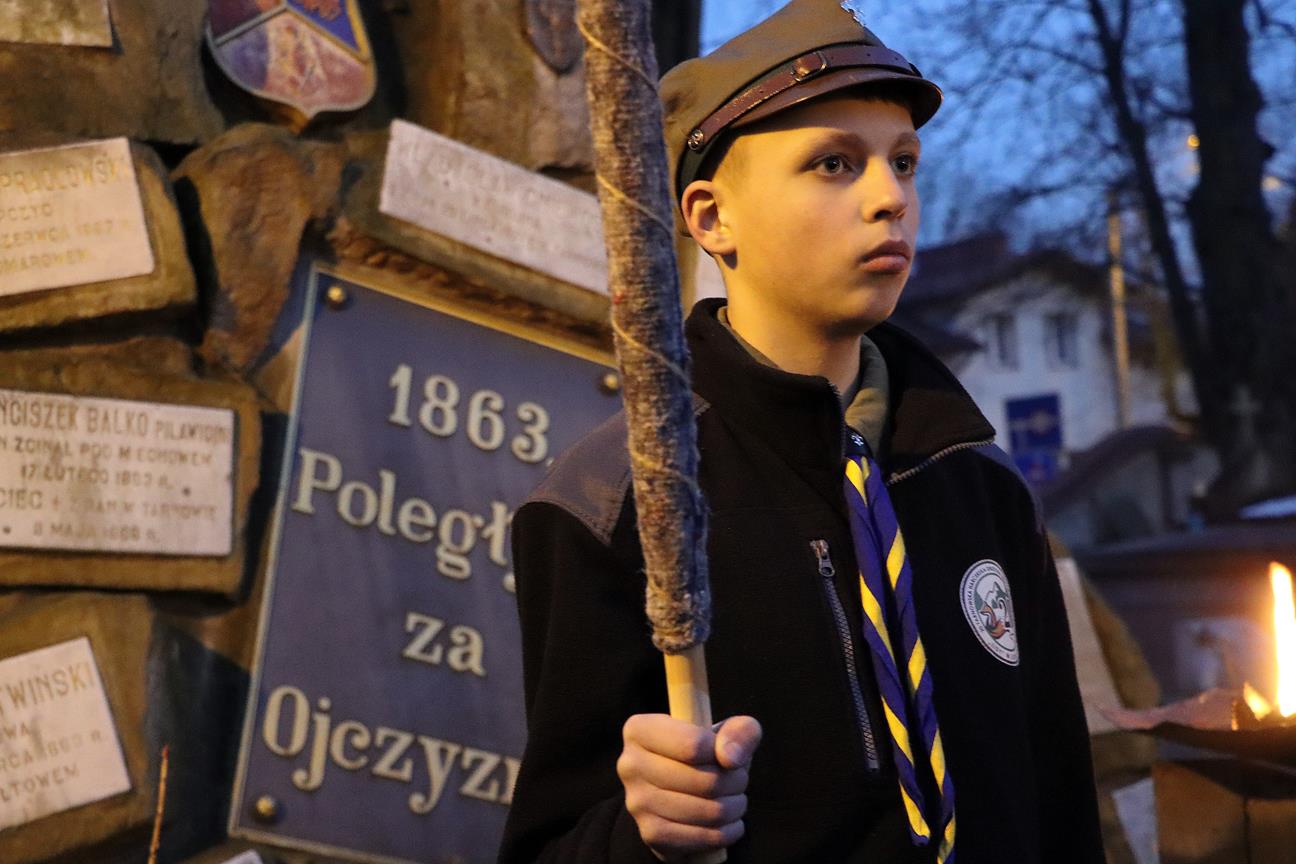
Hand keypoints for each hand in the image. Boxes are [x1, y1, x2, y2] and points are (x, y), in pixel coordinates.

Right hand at [617, 713, 761, 860]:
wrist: (685, 794)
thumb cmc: (707, 755)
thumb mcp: (728, 732)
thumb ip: (739, 731)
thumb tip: (730, 758)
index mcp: (639, 729)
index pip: (693, 745)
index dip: (722, 753)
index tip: (725, 756)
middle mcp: (630, 764)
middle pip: (705, 780)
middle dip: (736, 782)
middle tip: (738, 780)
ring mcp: (637, 802)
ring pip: (708, 810)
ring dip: (734, 807)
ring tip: (735, 799)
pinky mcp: (650, 833)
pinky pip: (702, 837)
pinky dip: (726, 831)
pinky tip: (728, 822)